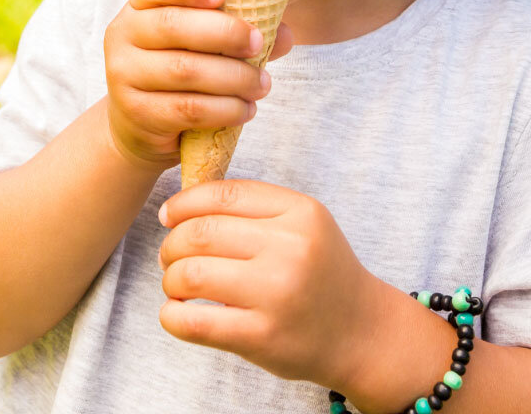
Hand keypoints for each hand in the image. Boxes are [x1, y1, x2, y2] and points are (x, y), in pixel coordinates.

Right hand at [103, 0, 294, 170]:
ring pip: (185, 70)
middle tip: (258, 44)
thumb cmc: (181, 68)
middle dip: (225, 33)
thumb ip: (240, 32)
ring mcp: (124, 75)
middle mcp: (124, 35)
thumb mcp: (202, 44)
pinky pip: (188, 108)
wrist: (139, 125)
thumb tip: (287, 34)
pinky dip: (225, 109)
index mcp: (140, 6)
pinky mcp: (137, 113)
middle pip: (173, 25)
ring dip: (234, 77)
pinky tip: (246, 109)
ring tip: (262, 84)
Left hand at [157, 179, 382, 388]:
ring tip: (177, 284)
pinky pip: (195, 322)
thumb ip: (255, 208)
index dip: (184, 203)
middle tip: (171, 256)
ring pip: (192, 274)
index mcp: (300, 212)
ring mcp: (277, 293)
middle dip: (173, 244)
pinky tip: (176, 312)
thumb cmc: (321, 272)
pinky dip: (172, 316)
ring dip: (171, 279)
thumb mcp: (304, 223)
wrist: (362, 331)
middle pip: (201, 233)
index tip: (169, 215)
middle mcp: (290, 248)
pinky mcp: (263, 336)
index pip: (223, 194)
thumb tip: (181, 207)